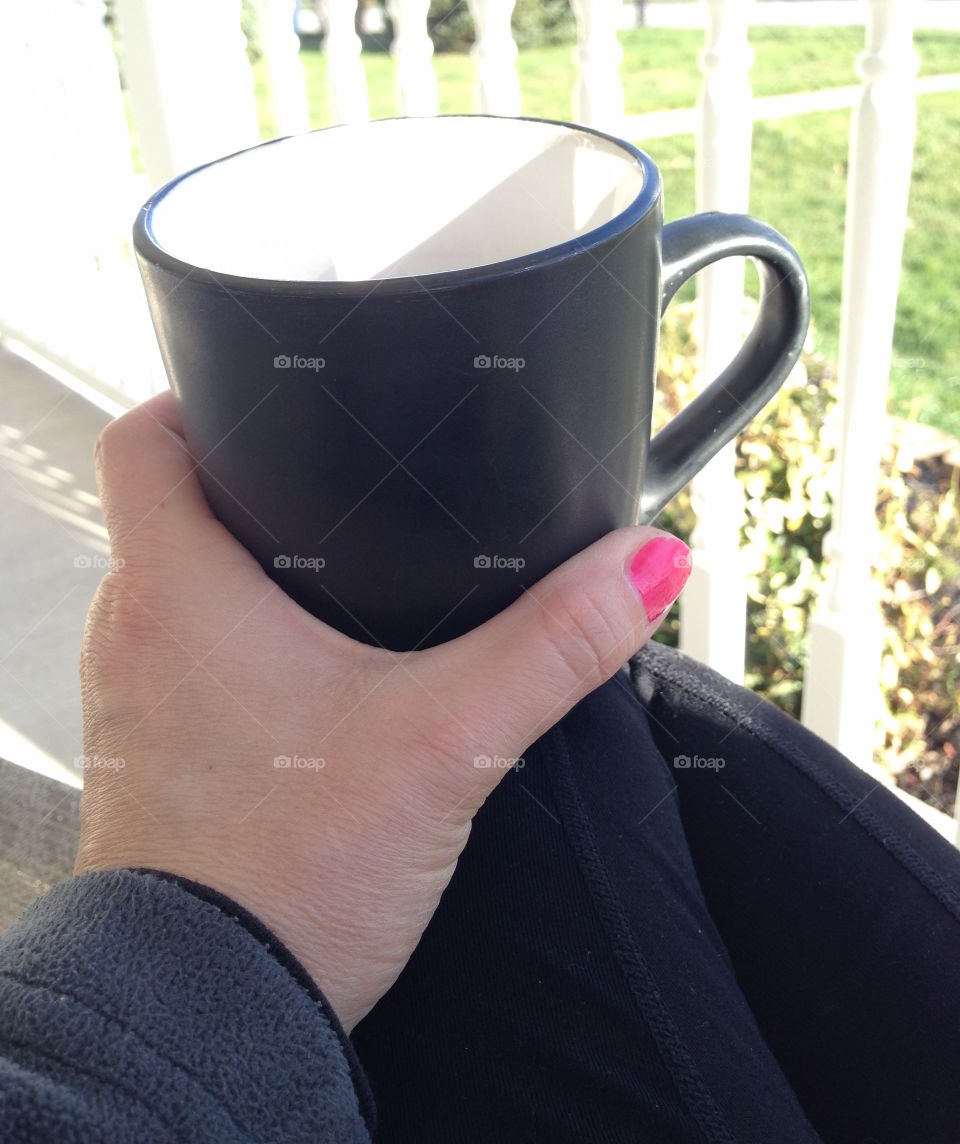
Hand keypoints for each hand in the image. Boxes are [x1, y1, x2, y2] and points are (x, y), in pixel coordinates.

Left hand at [77, 393, 690, 1030]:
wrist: (214, 1018)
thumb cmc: (286, 880)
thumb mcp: (446, 742)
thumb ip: (552, 646)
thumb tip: (644, 564)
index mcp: (176, 594)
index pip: (148, 438)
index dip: (200, 397)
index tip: (269, 399)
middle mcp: (131, 636)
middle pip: (169, 508)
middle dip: (248, 484)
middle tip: (334, 480)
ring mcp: (132, 703)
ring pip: (176, 592)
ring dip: (241, 572)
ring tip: (335, 571)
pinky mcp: (153, 761)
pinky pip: (183, 666)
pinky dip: (235, 647)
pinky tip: (313, 680)